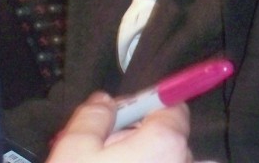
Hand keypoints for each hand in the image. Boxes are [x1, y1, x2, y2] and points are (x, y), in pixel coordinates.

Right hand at [47, 93, 192, 162]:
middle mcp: (185, 162)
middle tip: (107, 152)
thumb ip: (93, 116)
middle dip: (144, 140)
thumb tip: (105, 101)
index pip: (174, 107)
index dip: (146, 107)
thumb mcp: (73, 149)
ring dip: (153, 160)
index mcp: (165, 142)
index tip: (120, 117)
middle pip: (172, 139)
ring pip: (174, 162)